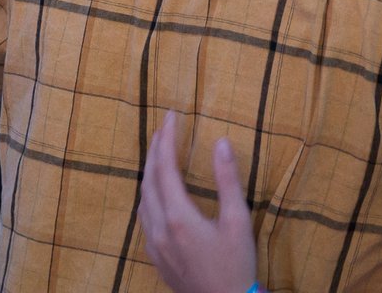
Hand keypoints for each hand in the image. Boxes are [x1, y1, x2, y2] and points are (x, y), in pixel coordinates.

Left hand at [139, 110, 257, 292]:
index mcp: (179, 217)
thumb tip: (221, 142)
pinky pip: (144, 217)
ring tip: (159, 154)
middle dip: (155, 150)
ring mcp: (154, 245)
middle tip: (164, 128)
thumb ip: (228, 180)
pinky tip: (157, 193)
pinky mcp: (156, 257)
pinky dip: (148, 195)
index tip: (171, 116)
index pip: (165, 167)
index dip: (166, 139)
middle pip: (149, 180)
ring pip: (143, 199)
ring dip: (149, 172)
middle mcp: (159, 229)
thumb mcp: (238, 221)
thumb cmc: (236, 265)